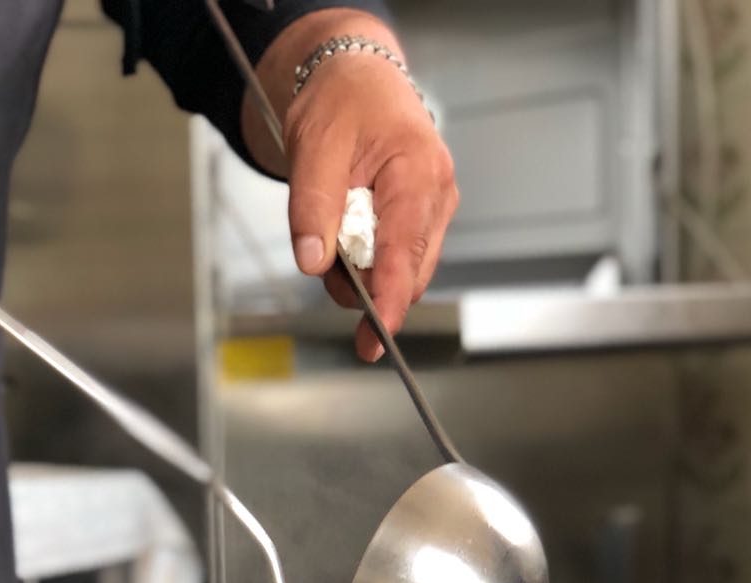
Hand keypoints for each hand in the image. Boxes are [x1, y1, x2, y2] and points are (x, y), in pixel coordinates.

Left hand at [247, 13, 456, 361]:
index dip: (388, 299)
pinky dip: (367, 258)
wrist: (357, 78)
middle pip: (407, 271)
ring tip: (331, 230)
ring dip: (361, 270)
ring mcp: (434, 206)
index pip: (404, 251)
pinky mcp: (422, 216)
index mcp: (417, 171)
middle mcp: (437, 193)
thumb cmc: (341, 102)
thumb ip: (313, 208)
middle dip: (363, 285)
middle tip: (321, 258)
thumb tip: (314, 263)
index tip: (376, 336)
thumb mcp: (313, 147)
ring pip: (402, 268)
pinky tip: (347, 233)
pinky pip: (397, 255)